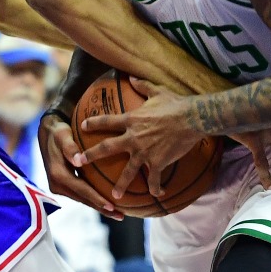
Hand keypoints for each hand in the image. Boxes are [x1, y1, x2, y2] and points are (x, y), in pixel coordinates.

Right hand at [38, 112, 122, 219]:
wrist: (47, 133)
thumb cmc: (58, 132)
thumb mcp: (62, 137)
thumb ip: (70, 148)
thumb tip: (78, 160)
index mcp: (58, 175)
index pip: (81, 190)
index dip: (96, 199)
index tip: (112, 206)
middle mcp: (57, 185)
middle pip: (83, 199)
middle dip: (102, 208)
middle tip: (121, 216)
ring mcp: (59, 187)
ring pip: (82, 199)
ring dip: (99, 206)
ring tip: (118, 213)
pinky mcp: (63, 186)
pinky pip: (81, 194)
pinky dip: (94, 199)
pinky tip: (107, 203)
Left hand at [77, 78, 203, 199]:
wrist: (192, 118)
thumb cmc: (175, 103)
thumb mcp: (156, 91)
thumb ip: (142, 85)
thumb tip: (131, 76)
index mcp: (131, 119)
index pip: (107, 121)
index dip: (94, 123)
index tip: (83, 127)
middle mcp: (133, 137)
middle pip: (107, 148)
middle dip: (91, 155)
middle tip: (78, 162)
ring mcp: (145, 152)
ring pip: (128, 172)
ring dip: (120, 185)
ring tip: (114, 195)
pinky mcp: (158, 162)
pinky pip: (154, 179)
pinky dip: (154, 188)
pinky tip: (156, 194)